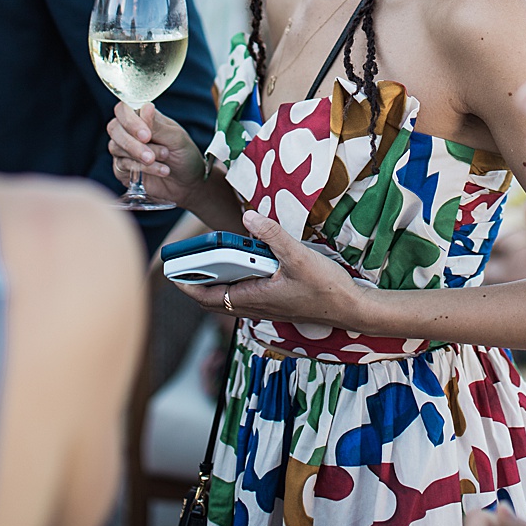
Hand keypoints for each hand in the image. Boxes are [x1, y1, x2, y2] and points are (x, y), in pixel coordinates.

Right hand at [107, 101, 205, 207]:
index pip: (123, 110)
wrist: (189, 182)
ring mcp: (124, 150)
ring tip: (164, 159)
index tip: (146, 135)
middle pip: (114, 128)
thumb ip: (157, 126)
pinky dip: (142, 168)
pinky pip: (122, 166)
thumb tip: (146, 107)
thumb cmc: (184, 154)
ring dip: (140, 155)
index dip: (130, 121)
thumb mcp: (176, 138)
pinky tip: (162, 171)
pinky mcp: (123, 169)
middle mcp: (129, 131)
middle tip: (151, 155)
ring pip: (115, 147)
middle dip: (133, 143)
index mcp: (142, 117)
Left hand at [173, 211, 368, 332]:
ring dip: (215, 284)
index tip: (171, 273)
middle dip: (196, 284)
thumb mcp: (299, 256)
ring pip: (230, 299)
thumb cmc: (327, 288)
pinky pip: (246, 297)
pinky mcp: (278, 304)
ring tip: (206, 263)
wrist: (353, 309)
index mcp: (255, 297)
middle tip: (183, 266)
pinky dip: (235, 284)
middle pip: (215, 300)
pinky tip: (242, 267)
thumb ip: (272, 235)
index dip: (188, 285)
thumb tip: (248, 216)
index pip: (209, 297)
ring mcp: (268, 307)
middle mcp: (257, 306)